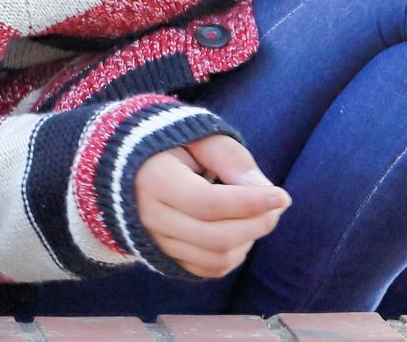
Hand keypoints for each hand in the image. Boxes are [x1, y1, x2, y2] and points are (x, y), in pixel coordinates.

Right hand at [133, 134, 289, 277]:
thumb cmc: (168, 145)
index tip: (282, 195)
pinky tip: (239, 231)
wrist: (124, 166)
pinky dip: (233, 255)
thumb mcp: (196, 137)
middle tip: (276, 205)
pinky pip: (208, 269)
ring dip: (248, 240)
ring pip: (215, 259)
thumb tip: (265, 190)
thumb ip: (229, 158)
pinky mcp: (164, 258)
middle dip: (257, 223)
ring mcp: (155, 242)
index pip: (208, 203)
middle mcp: (149, 218)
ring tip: (256, 215)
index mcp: (153, 180)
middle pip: (215, 237)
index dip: (249, 203)